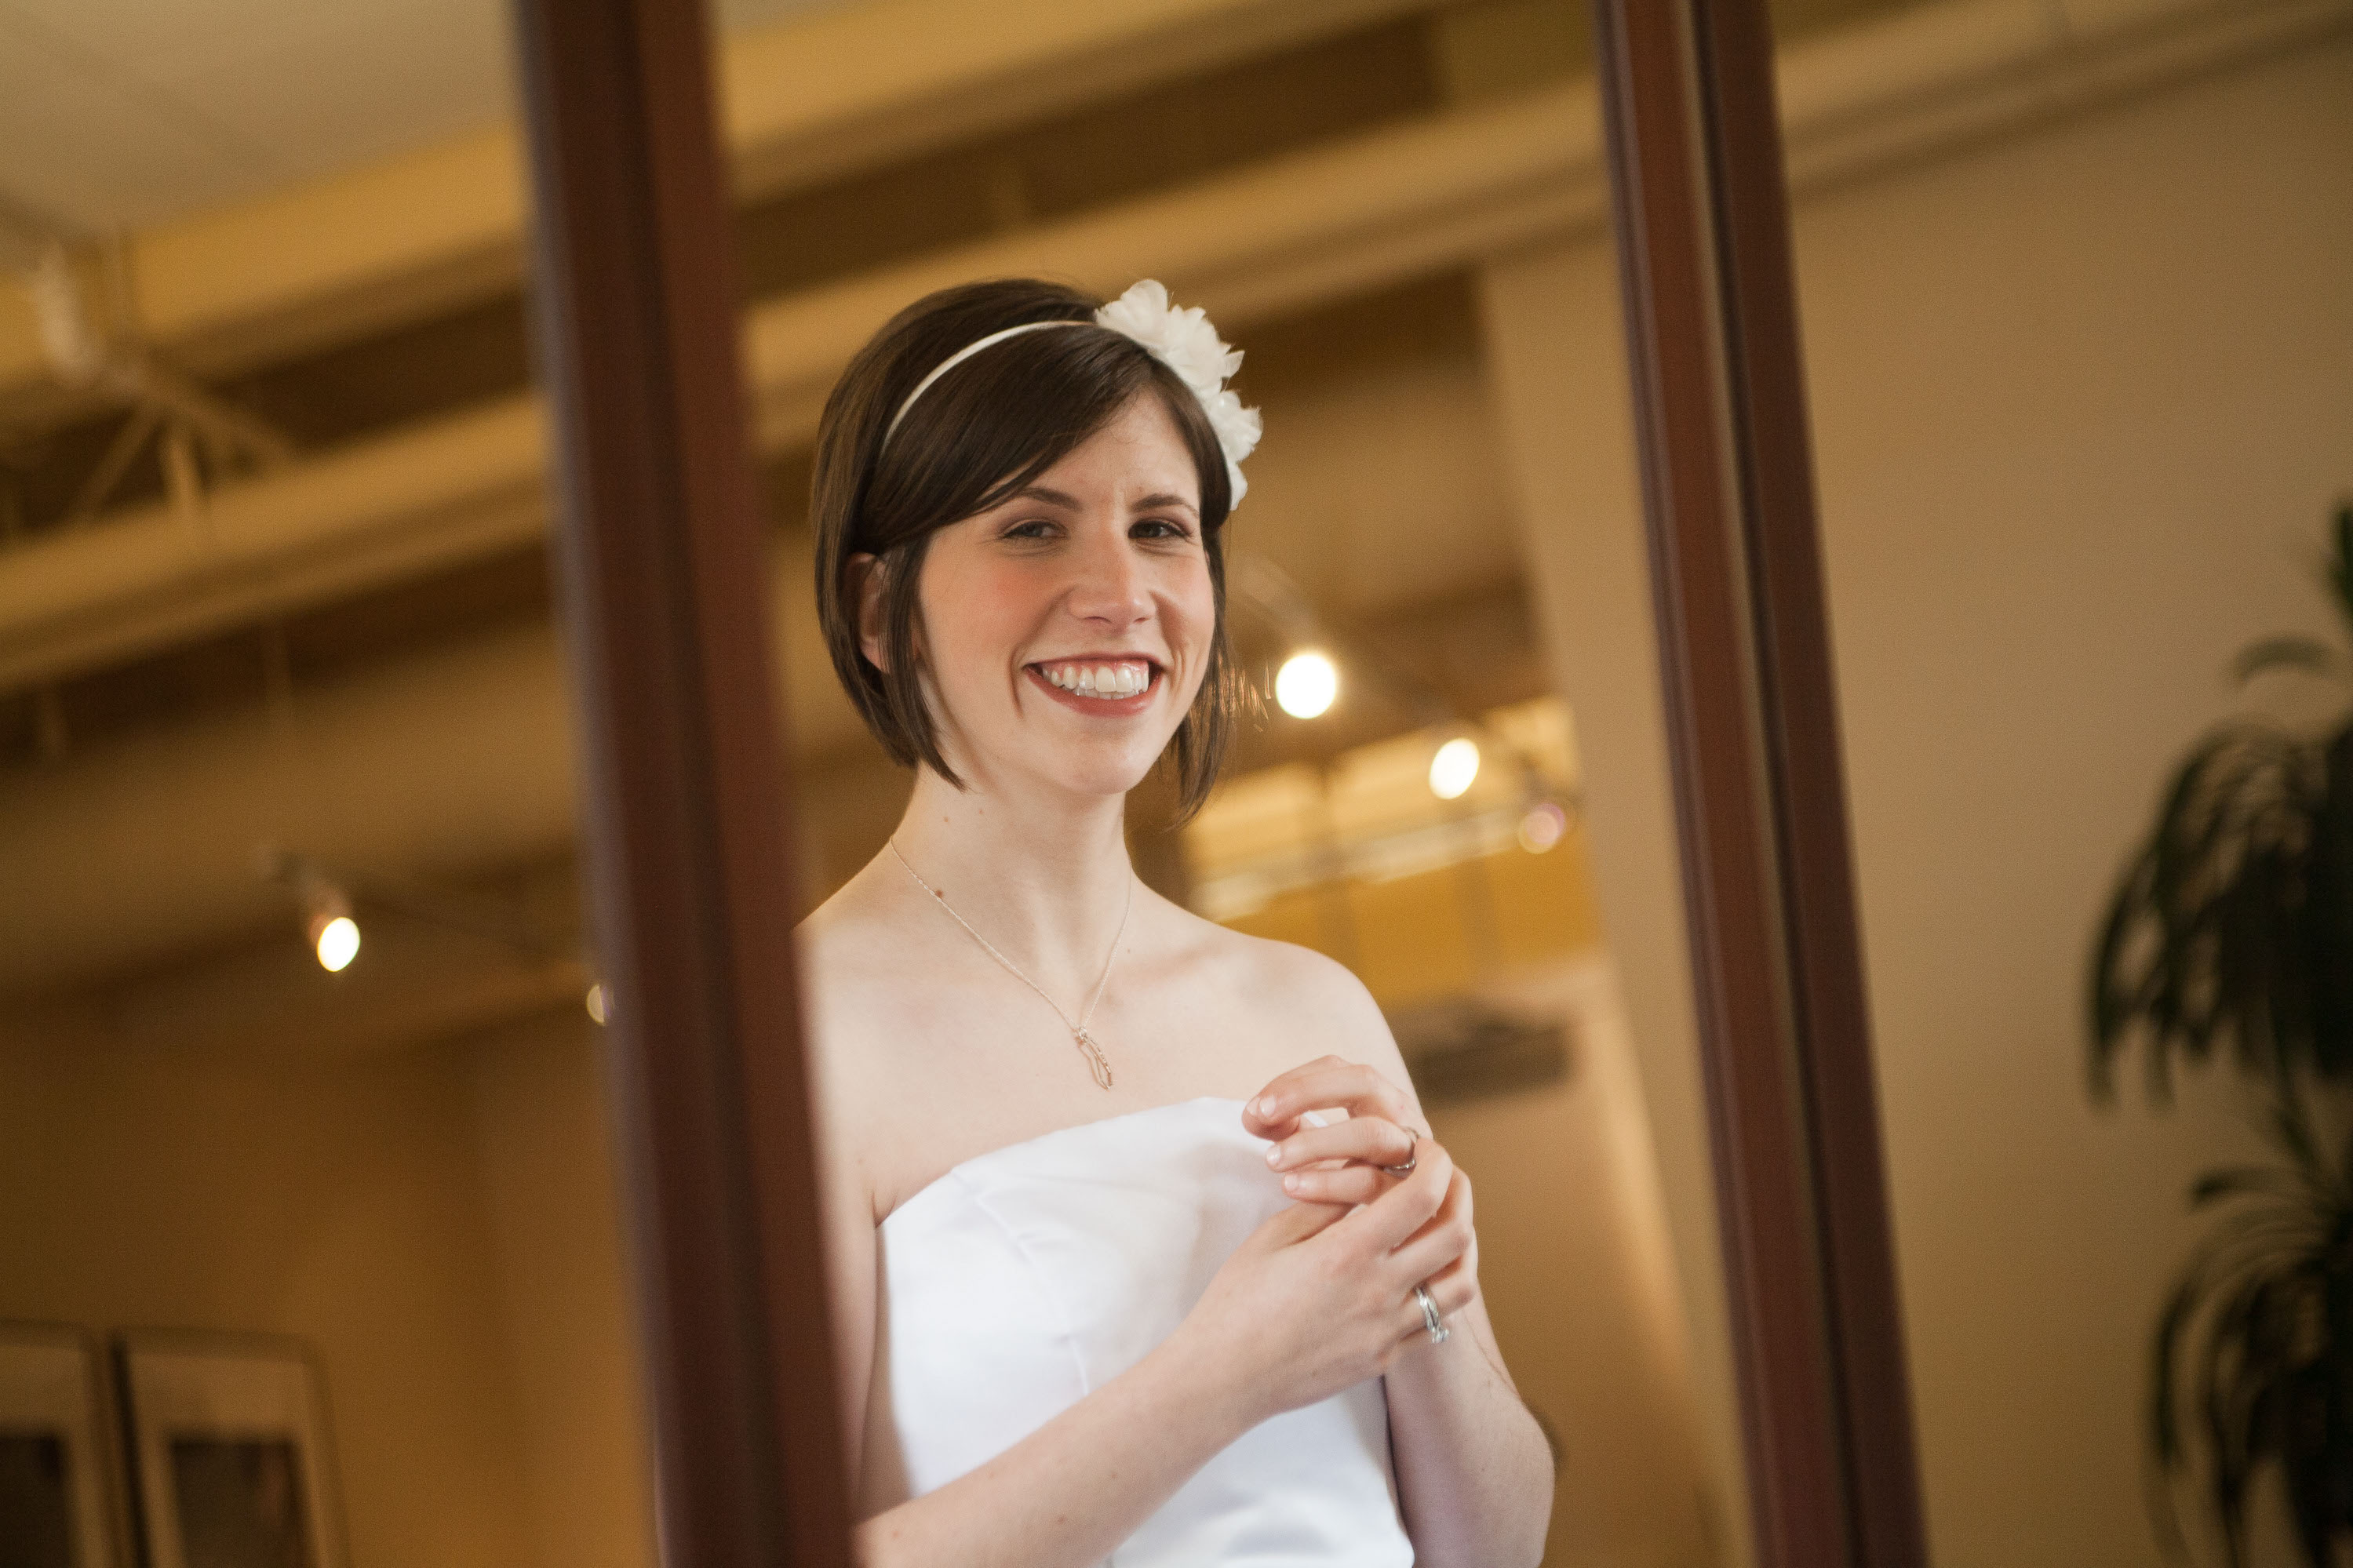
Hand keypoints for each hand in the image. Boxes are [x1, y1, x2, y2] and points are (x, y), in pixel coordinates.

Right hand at [1172, 1129, 1477, 1426]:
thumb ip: (1326, 1201)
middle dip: (1459, 1195)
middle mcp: (1378, 1294)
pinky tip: (1418, 1273)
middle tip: (1445, 1179)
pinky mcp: (1382, 1358)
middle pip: (1456, 1236)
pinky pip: (1434, 1322)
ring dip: (1461, 1247)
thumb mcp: (1274, 1237)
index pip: (1421, 1197)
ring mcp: (1386, 1332)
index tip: (1428, 1151)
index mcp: (1348, 1254)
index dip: (1436, 1165)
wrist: (1224, 1378)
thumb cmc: (1237, 1302)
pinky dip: (1437, 1290)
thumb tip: (1365, 1170)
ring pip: (1459, 1284)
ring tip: (1441, 1226)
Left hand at [1243, 1054, 1427, 1207]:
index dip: (1295, 1081)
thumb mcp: (1317, 1145)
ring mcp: (1413, 1151)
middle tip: (1260, 1115)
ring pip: (1371, 1133)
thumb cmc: (1349, 1178)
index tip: (1255, 1107)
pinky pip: (1373, 1181)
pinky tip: (1293, 1188)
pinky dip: (1331, 1183)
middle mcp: (1401, 1115)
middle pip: (1363, 1082)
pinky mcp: (1412, 1191)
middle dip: (1307, 1094)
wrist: (1401, 1227)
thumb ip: (1285, 1127)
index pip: (1337, 1067)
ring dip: (1316, 1142)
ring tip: (1271, 1161)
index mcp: (1376, 1097)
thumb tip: (1252, 1115)